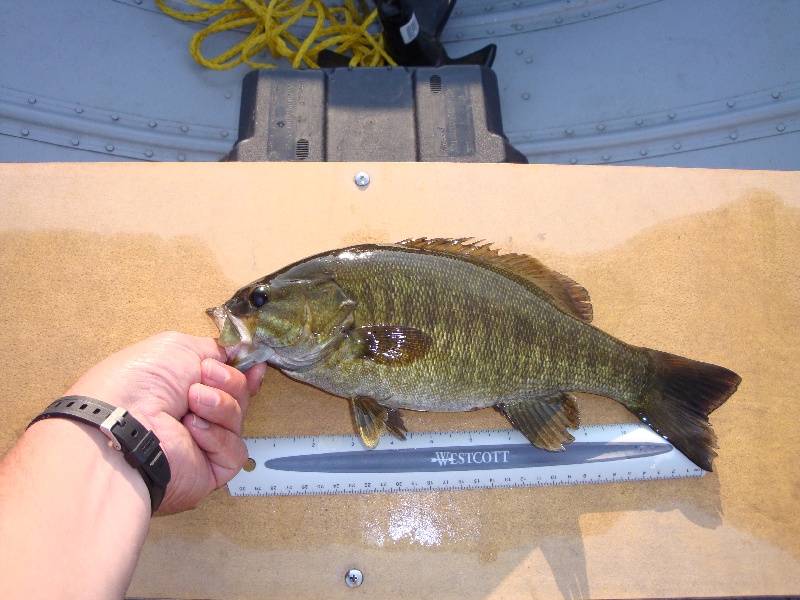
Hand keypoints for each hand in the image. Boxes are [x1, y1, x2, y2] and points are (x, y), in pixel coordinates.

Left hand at [64, 331, 266, 513]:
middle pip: (238, 396)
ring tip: (191, 402)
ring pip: (238, 419)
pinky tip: (192, 429)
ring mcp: (201, 444)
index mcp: (180, 387)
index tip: (254, 365)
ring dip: (219, 405)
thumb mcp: (178, 347)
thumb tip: (240, 351)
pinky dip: (217, 436)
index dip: (244, 371)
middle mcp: (191, 415)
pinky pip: (235, 450)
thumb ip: (214, 349)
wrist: (125, 426)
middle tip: (204, 378)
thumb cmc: (137, 383)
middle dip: (228, 382)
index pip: (227, 380)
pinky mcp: (209, 470)